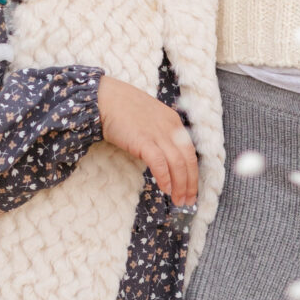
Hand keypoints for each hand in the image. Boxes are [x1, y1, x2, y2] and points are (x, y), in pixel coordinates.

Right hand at [98, 75, 198, 206]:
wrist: (106, 99)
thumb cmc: (124, 109)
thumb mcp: (151, 119)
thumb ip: (160, 134)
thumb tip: (164, 157)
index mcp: (174, 122)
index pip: (190, 151)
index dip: (193, 172)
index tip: (192, 188)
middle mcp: (171, 128)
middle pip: (188, 160)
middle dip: (190, 183)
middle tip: (188, 200)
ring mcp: (158, 134)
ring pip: (178, 164)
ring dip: (180, 185)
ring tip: (178, 200)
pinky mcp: (144, 141)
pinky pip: (160, 163)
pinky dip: (165, 178)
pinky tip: (165, 189)